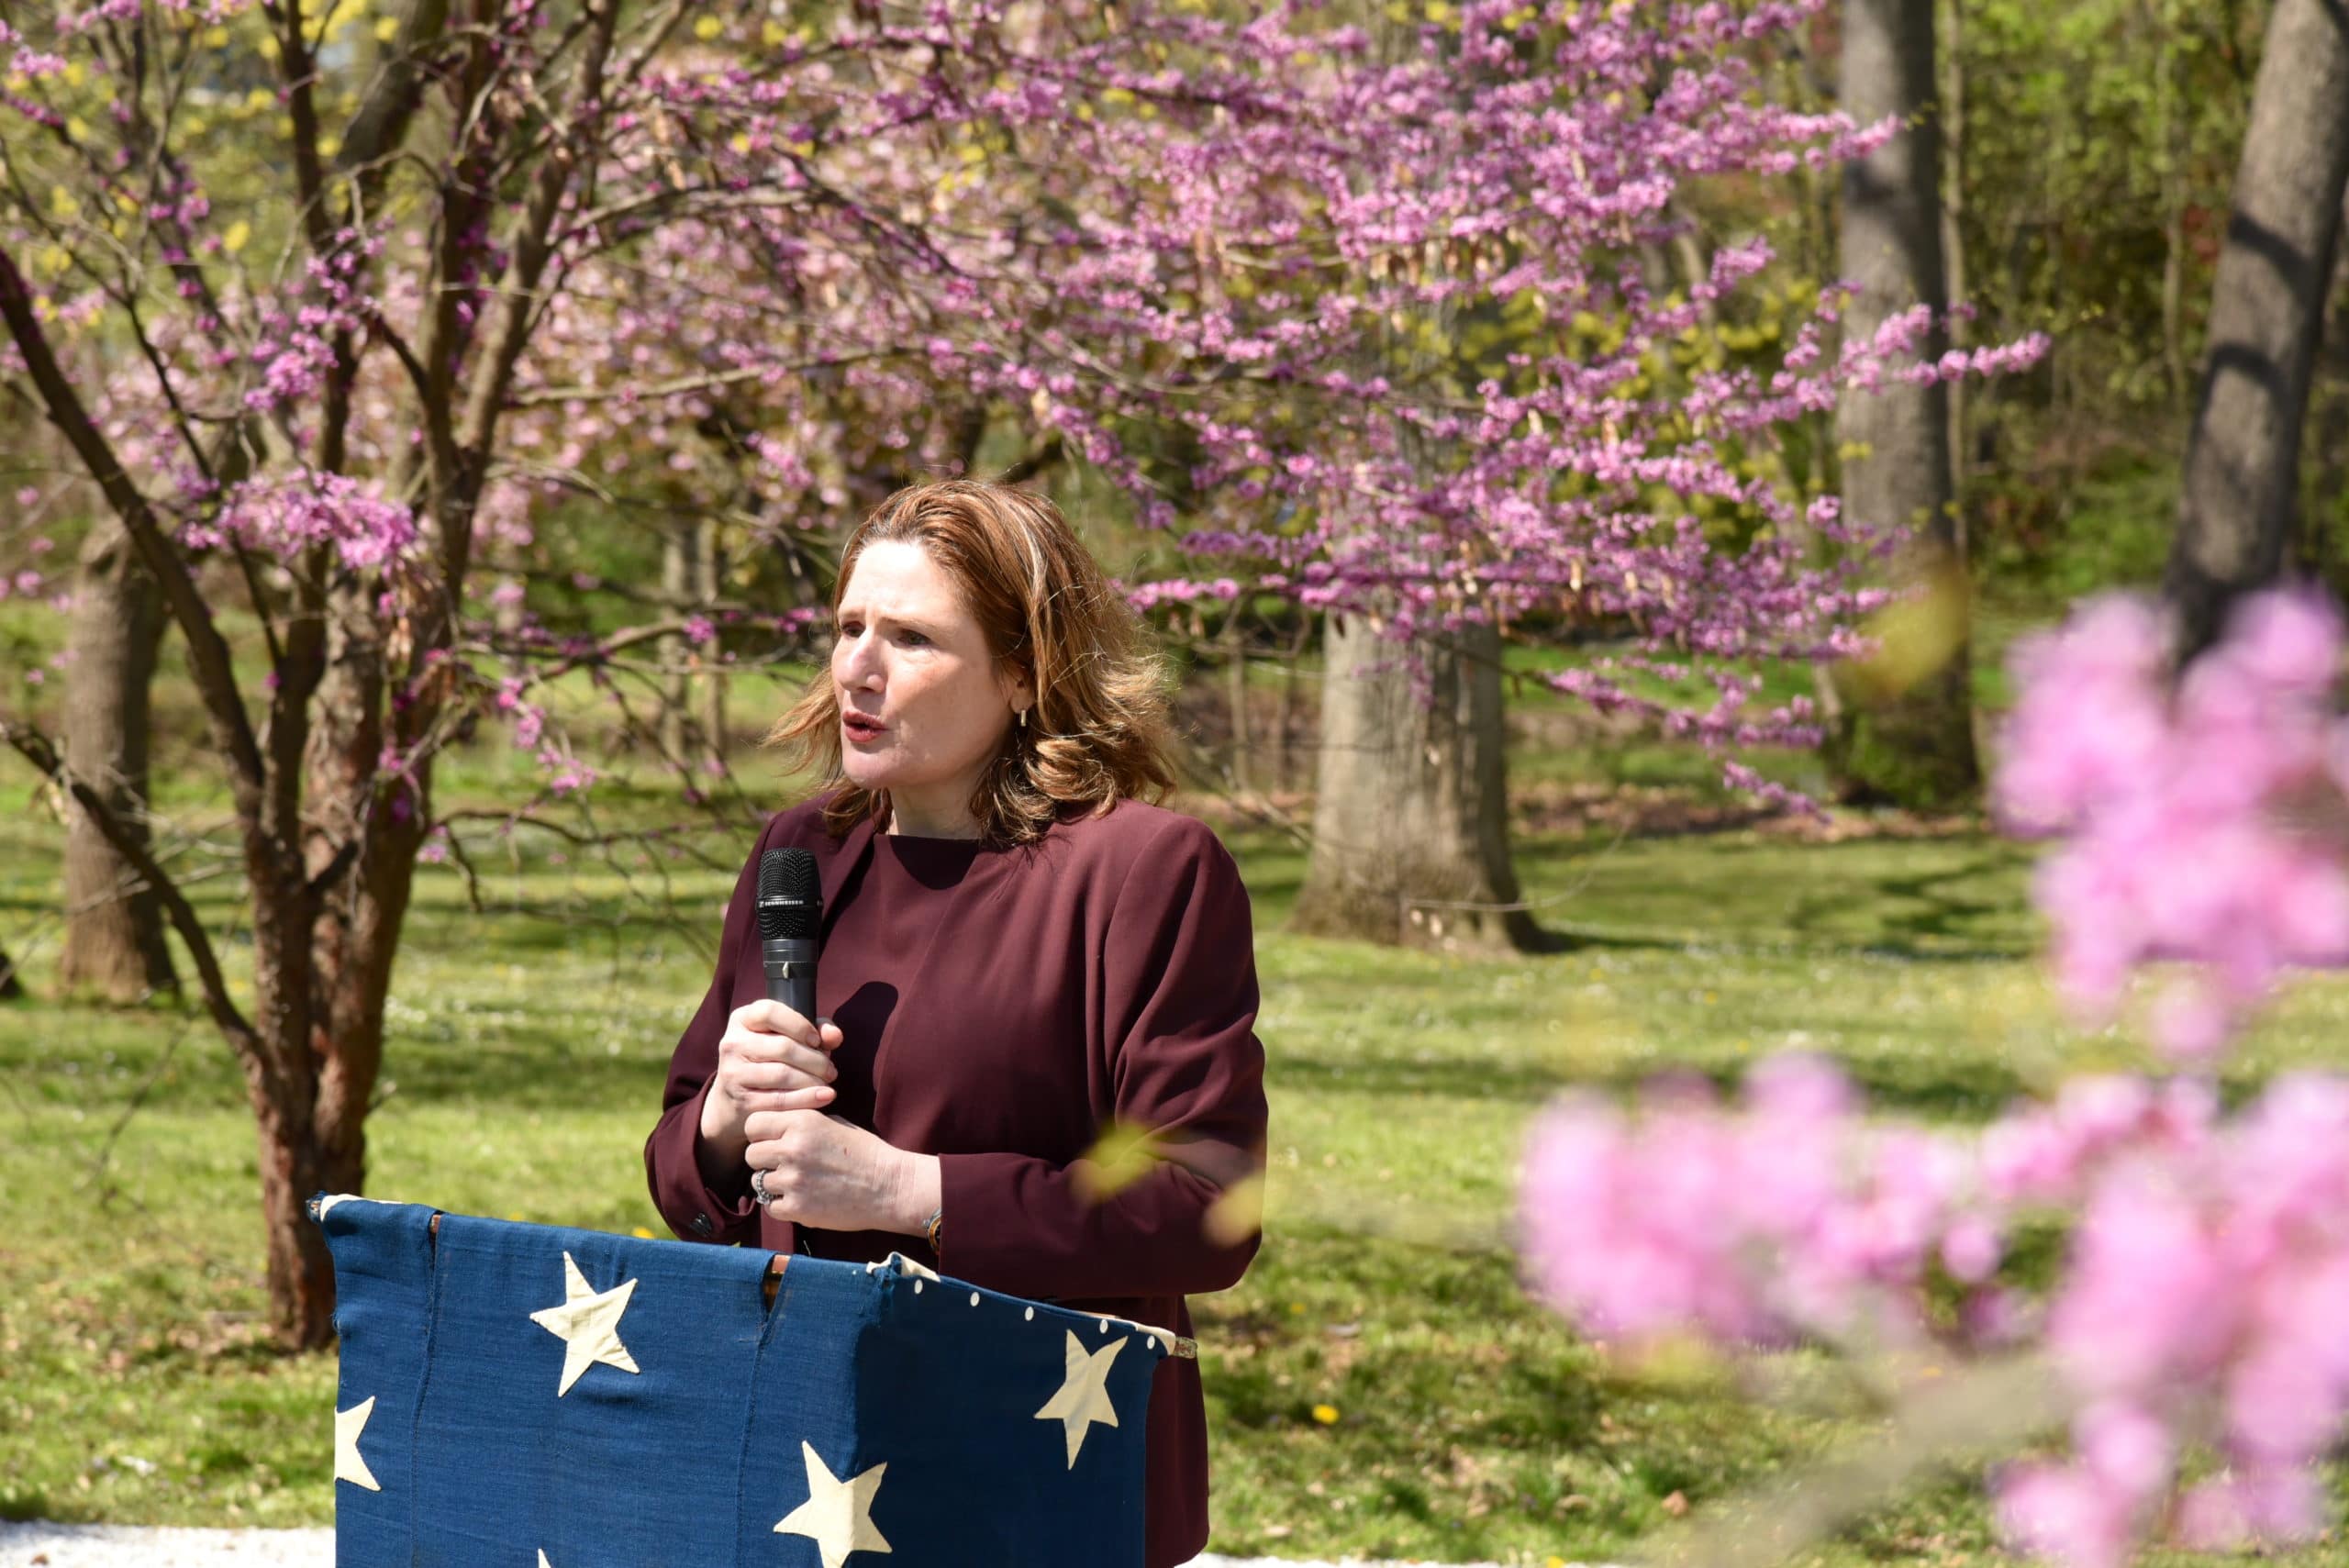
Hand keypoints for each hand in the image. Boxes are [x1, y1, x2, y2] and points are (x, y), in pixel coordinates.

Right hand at [698, 1000, 842, 1162]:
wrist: (736, 1099)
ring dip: (813, 1080)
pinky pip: (780, 1099)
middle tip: (831, 1070)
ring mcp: (732, 1072)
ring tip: (827, 1084)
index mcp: (742, 1019)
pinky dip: (806, 1099)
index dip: (799, 1025)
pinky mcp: (740, 1100)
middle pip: (783, 1047)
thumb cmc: (770, 1060)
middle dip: (815, 1060)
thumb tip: (834, 1035)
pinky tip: (823, 1097)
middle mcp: (732, 1043)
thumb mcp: (787, 1037)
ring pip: (783, 1074)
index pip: (769, 1012)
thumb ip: (816, 1031)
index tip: (816, 1040)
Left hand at [745, 1110, 938, 1236]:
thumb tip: (774, 1127)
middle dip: (764, 1160)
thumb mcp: (833, 1123)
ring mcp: (793, 1180)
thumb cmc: (865, 1153)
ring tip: (799, 1184)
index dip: (760, 1134)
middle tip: (784, 1166)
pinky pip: (770, 1207)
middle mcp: (792, 1148)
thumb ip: (801, 1122)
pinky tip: (803, 1200)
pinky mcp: (796, 1208)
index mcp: (802, 1122)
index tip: (772, 1141)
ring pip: (758, 1182)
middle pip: (751, 1155)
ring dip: (774, 1185)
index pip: (754, 1124)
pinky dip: (782, 1206)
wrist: (889, 1187)